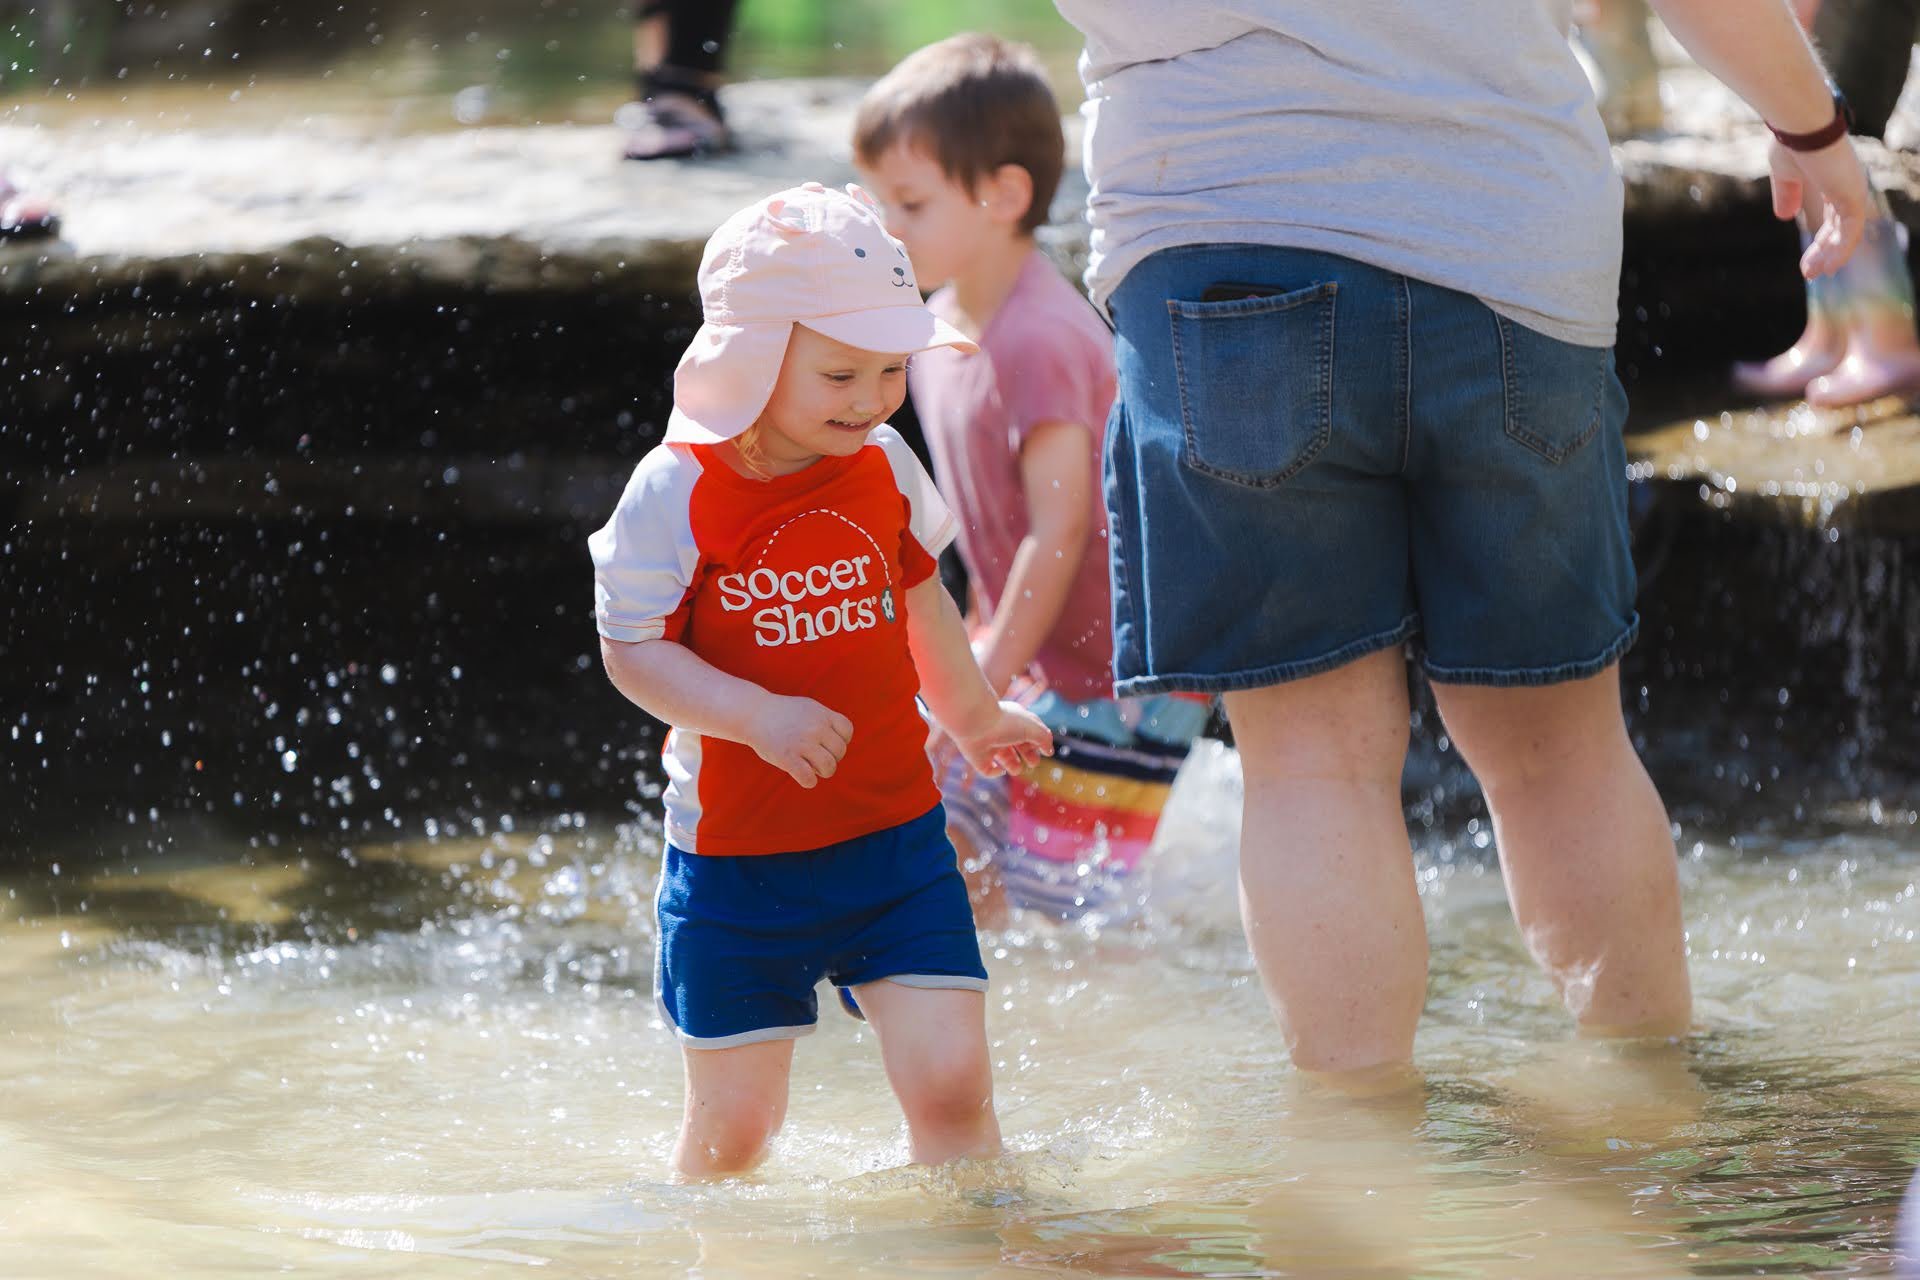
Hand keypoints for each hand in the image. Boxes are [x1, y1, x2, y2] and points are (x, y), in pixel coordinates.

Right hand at [747, 694, 852, 788]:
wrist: (753, 714)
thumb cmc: (782, 713)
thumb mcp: (808, 708)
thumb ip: (826, 721)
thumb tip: (843, 740)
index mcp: (822, 714)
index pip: (847, 731)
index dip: (841, 741)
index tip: (827, 743)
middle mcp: (815, 727)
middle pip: (840, 752)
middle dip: (831, 758)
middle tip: (816, 757)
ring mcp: (802, 743)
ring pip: (829, 767)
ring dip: (823, 771)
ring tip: (812, 767)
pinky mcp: (788, 758)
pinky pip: (809, 779)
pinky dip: (809, 781)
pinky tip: (802, 776)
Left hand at [947, 700, 1053, 777]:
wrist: (975, 724)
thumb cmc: (1005, 723)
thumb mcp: (1032, 728)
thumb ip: (1044, 738)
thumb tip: (1049, 751)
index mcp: (1014, 720)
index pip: (1029, 732)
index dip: (1038, 742)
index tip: (1045, 751)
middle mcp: (1001, 732)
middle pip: (1018, 746)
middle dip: (1028, 756)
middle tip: (1033, 763)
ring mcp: (989, 745)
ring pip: (1004, 758)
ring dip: (1014, 766)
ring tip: (1016, 769)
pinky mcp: (978, 758)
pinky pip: (988, 770)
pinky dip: (996, 772)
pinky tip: (1000, 769)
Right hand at [1769, 134, 1870, 277]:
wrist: (1801, 128)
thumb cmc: (1792, 143)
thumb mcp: (1784, 174)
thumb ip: (1787, 194)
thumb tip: (1784, 217)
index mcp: (1834, 181)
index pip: (1832, 218)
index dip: (1820, 240)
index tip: (1807, 260)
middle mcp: (1848, 187)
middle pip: (1839, 229)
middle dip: (1824, 252)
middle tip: (1810, 273)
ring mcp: (1852, 192)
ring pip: (1846, 234)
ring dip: (1831, 256)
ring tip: (1815, 274)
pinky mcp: (1852, 197)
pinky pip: (1850, 232)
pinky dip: (1841, 251)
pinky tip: (1829, 267)